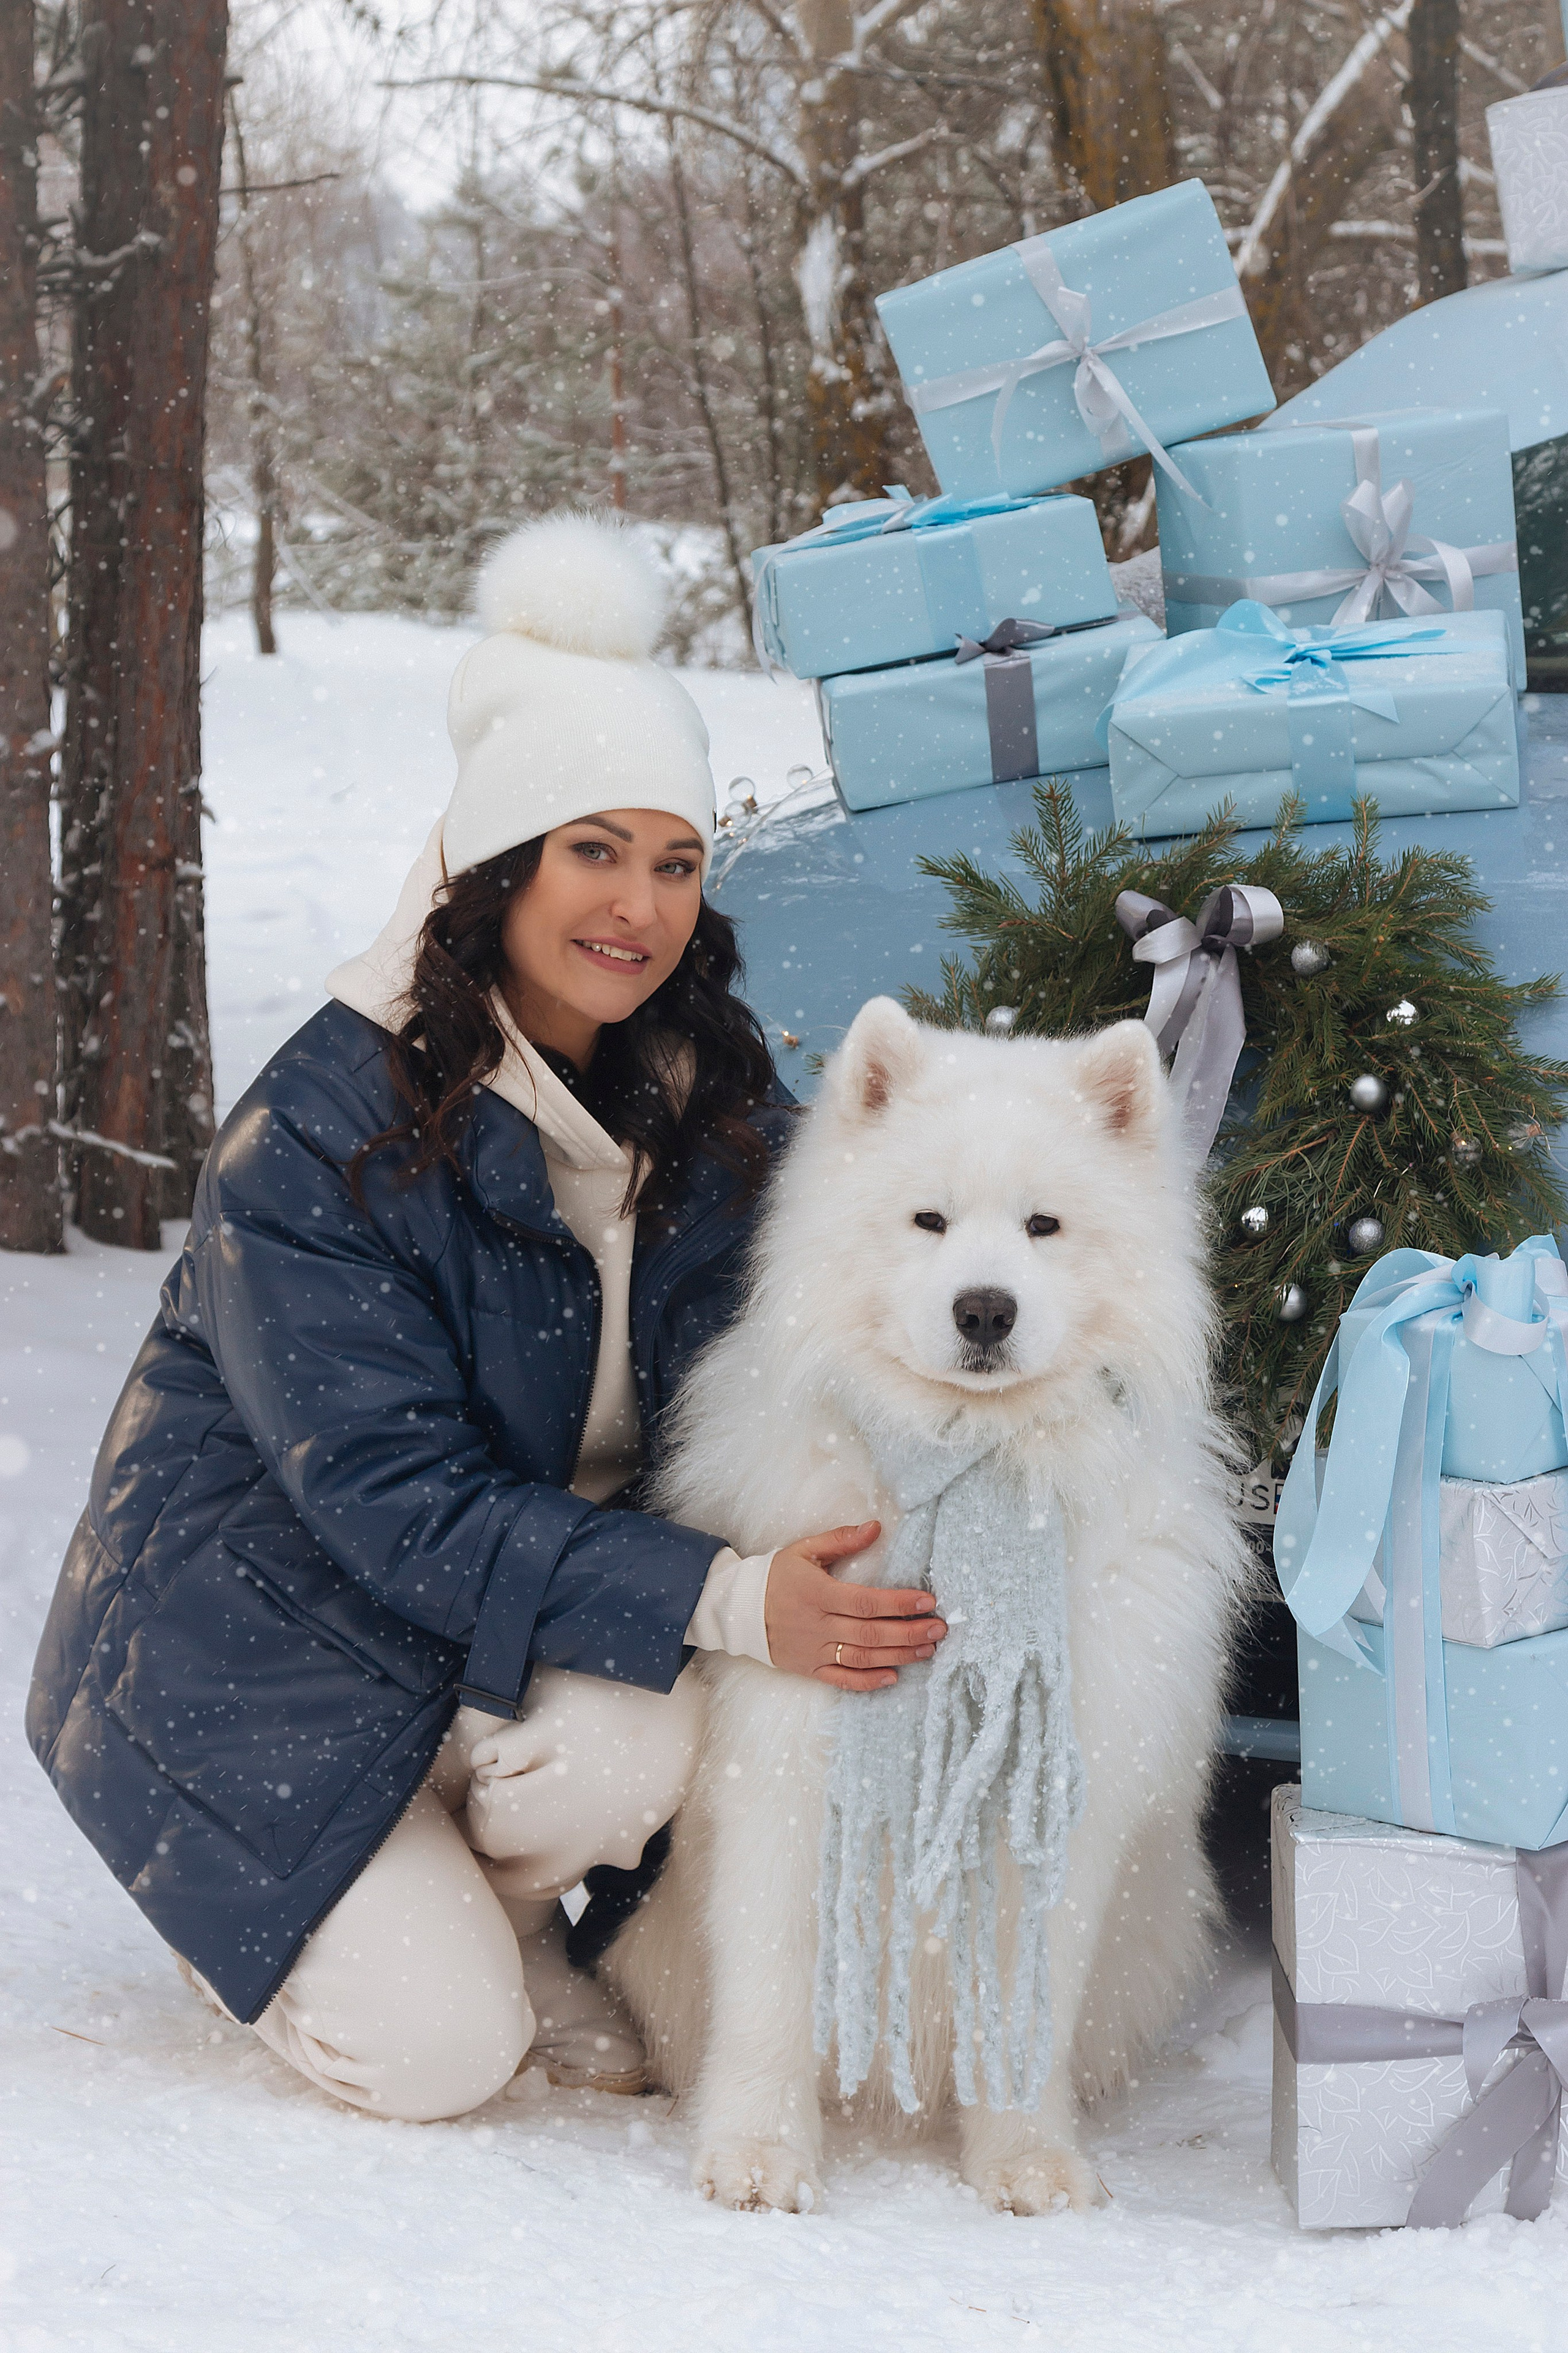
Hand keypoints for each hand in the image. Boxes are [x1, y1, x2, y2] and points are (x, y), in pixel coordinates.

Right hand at [763, 1521, 946, 1690]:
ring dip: (898, 1655)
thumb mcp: (804, 1550)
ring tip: (927, 1650)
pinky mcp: (808, 1668)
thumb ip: (841, 1539)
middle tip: (939, 1629)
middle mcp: (817, 1625)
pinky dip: (868, 1681)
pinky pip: (841, 1679)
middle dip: (909, 1632)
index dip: (899, 1604)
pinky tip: (893, 1677)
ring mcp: (813, 1650)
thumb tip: (876, 1527)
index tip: (928, 1601)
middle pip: (870, 1633)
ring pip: (862, 1658)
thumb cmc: (775, 1576)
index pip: (866, 1602)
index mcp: (818, 1593)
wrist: (736, 1609)